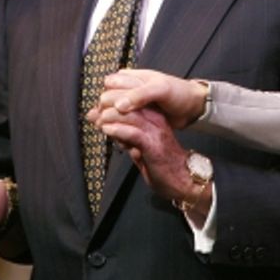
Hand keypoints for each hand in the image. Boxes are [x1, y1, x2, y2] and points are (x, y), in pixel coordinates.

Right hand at [91, 68, 206, 128]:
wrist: (193, 108)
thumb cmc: (179, 93)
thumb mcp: (161, 89)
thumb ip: (140, 95)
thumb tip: (118, 104)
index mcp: (133, 78)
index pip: (109, 84)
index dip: (108, 96)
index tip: (111, 109)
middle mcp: (130, 90)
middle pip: (107, 99)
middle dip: (106, 111)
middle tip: (107, 123)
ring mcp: (133, 105)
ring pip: (112, 112)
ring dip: (110, 121)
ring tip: (112, 131)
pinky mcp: (137, 118)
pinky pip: (121, 122)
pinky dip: (119, 129)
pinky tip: (121, 137)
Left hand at [98, 105, 211, 224]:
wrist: (183, 180)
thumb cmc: (160, 162)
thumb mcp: (136, 143)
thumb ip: (120, 131)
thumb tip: (98, 119)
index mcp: (153, 116)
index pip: (130, 99)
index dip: (110, 101)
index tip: (97, 109)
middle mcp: (156, 120)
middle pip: (130, 103)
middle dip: (108, 106)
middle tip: (95, 114)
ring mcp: (156, 132)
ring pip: (131, 114)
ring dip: (111, 116)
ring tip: (99, 121)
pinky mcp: (153, 146)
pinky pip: (134, 133)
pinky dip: (119, 130)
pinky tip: (108, 131)